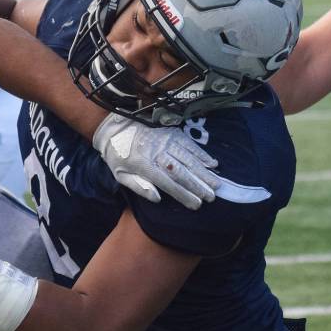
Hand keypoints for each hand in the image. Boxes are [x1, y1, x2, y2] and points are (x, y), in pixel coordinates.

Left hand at [93, 113, 218, 209]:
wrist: (114, 125)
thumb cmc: (118, 154)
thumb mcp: (120, 174)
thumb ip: (138, 187)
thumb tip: (158, 199)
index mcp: (144, 165)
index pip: (168, 183)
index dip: (183, 194)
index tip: (196, 204)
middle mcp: (157, 153)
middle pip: (181, 172)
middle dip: (198, 185)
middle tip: (212, 197)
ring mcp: (165, 141)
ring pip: (188, 158)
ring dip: (204, 172)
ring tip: (216, 184)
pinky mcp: (171, 132)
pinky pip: (189, 144)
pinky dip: (202, 154)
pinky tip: (212, 163)